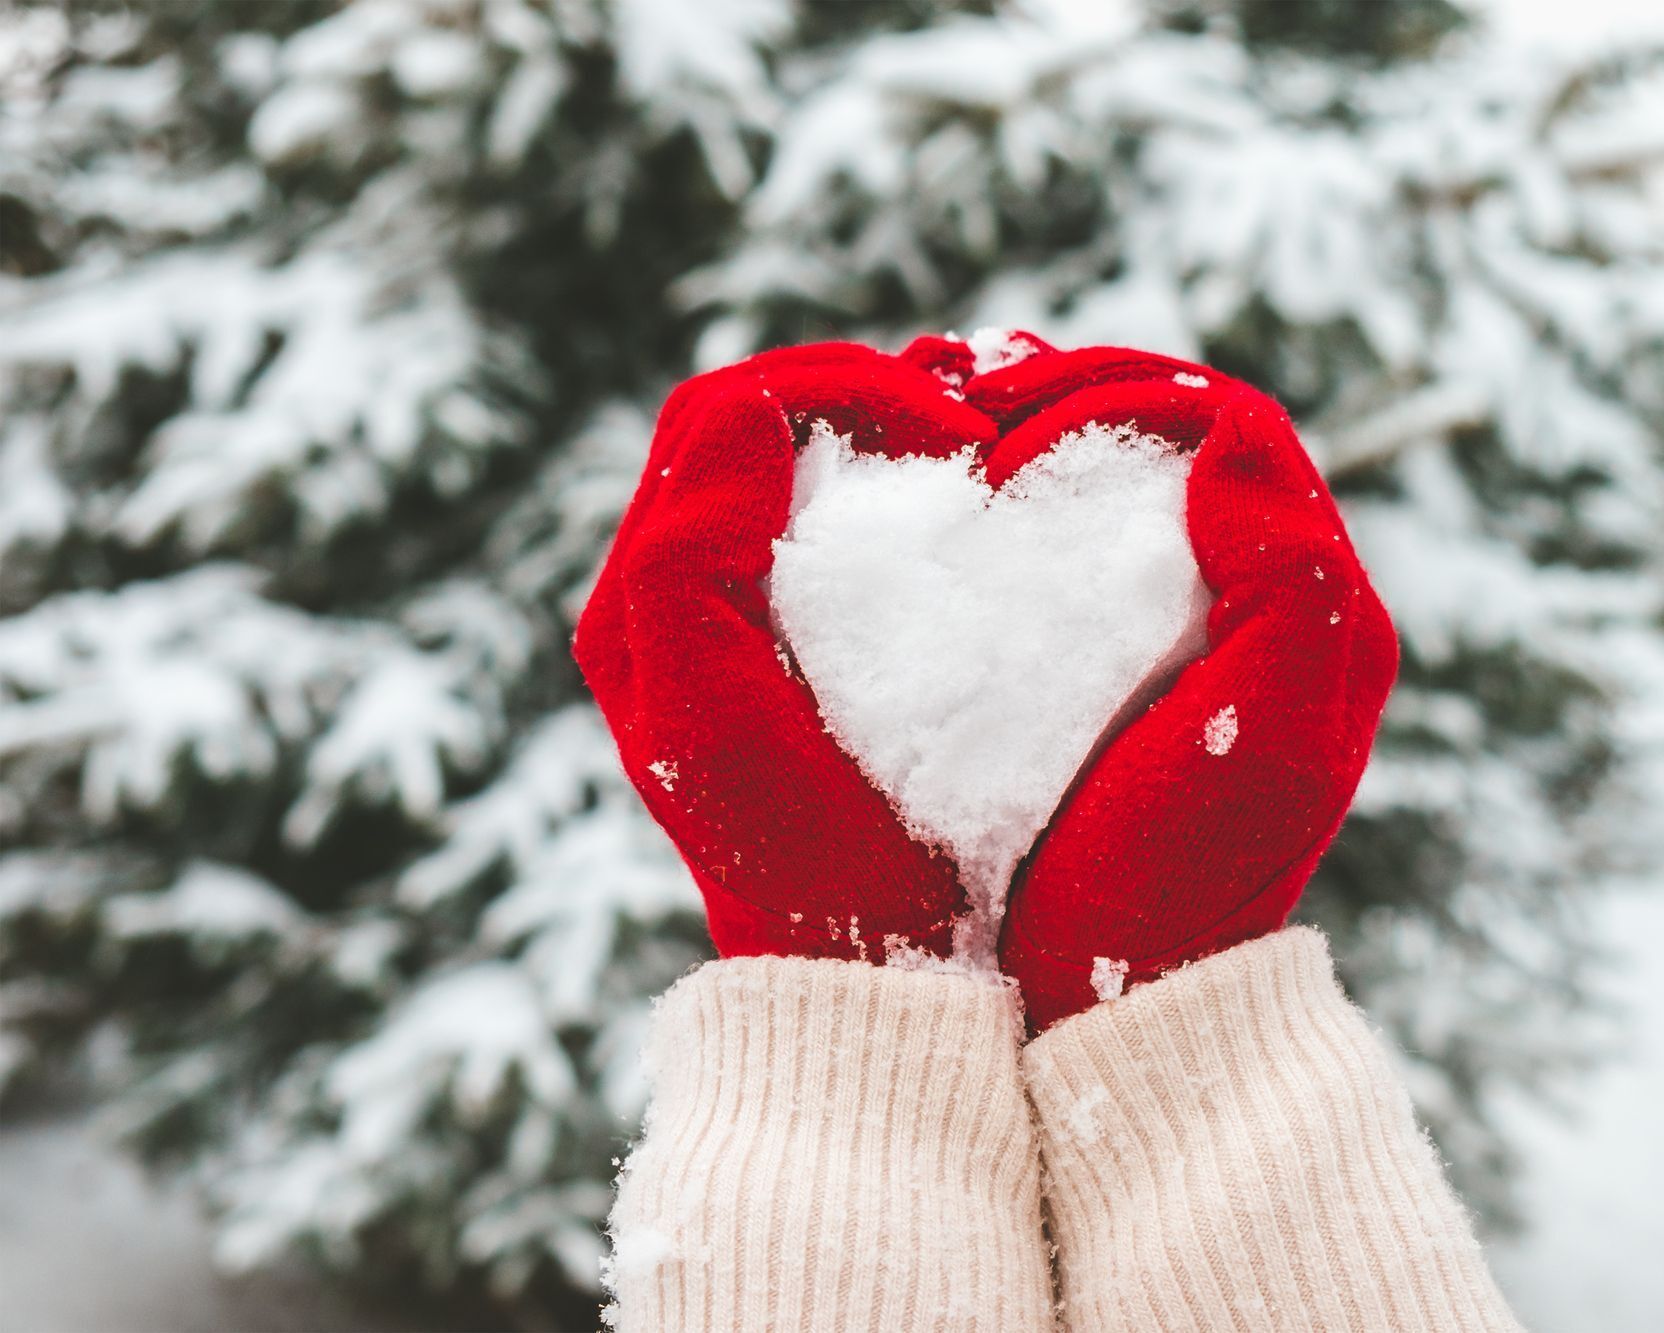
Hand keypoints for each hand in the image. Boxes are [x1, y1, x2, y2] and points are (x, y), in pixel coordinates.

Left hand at [573, 344, 996, 960]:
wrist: (877, 970)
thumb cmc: (806, 859)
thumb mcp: (714, 727)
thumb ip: (685, 567)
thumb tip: (747, 413)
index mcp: (649, 597)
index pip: (727, 414)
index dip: (838, 388)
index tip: (951, 433)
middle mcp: (689, 593)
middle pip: (767, 417)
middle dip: (874, 392)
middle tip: (977, 429)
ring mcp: (757, 613)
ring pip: (814, 456)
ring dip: (899, 424)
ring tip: (988, 440)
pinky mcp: (822, 640)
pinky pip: (855, 512)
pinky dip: (918, 478)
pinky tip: (986, 489)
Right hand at [971, 348, 1399, 1030]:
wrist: (1111, 1003)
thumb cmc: (1178, 884)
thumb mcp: (1260, 749)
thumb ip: (1288, 585)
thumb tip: (1232, 432)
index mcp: (1313, 600)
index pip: (1227, 426)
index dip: (1116, 396)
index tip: (1007, 439)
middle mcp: (1262, 594)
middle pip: (1170, 431)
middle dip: (1064, 392)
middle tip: (959, 410)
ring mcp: (1185, 623)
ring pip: (1115, 472)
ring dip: (1032, 428)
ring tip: (940, 430)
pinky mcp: (1114, 655)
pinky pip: (1070, 532)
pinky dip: (1010, 493)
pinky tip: (941, 497)